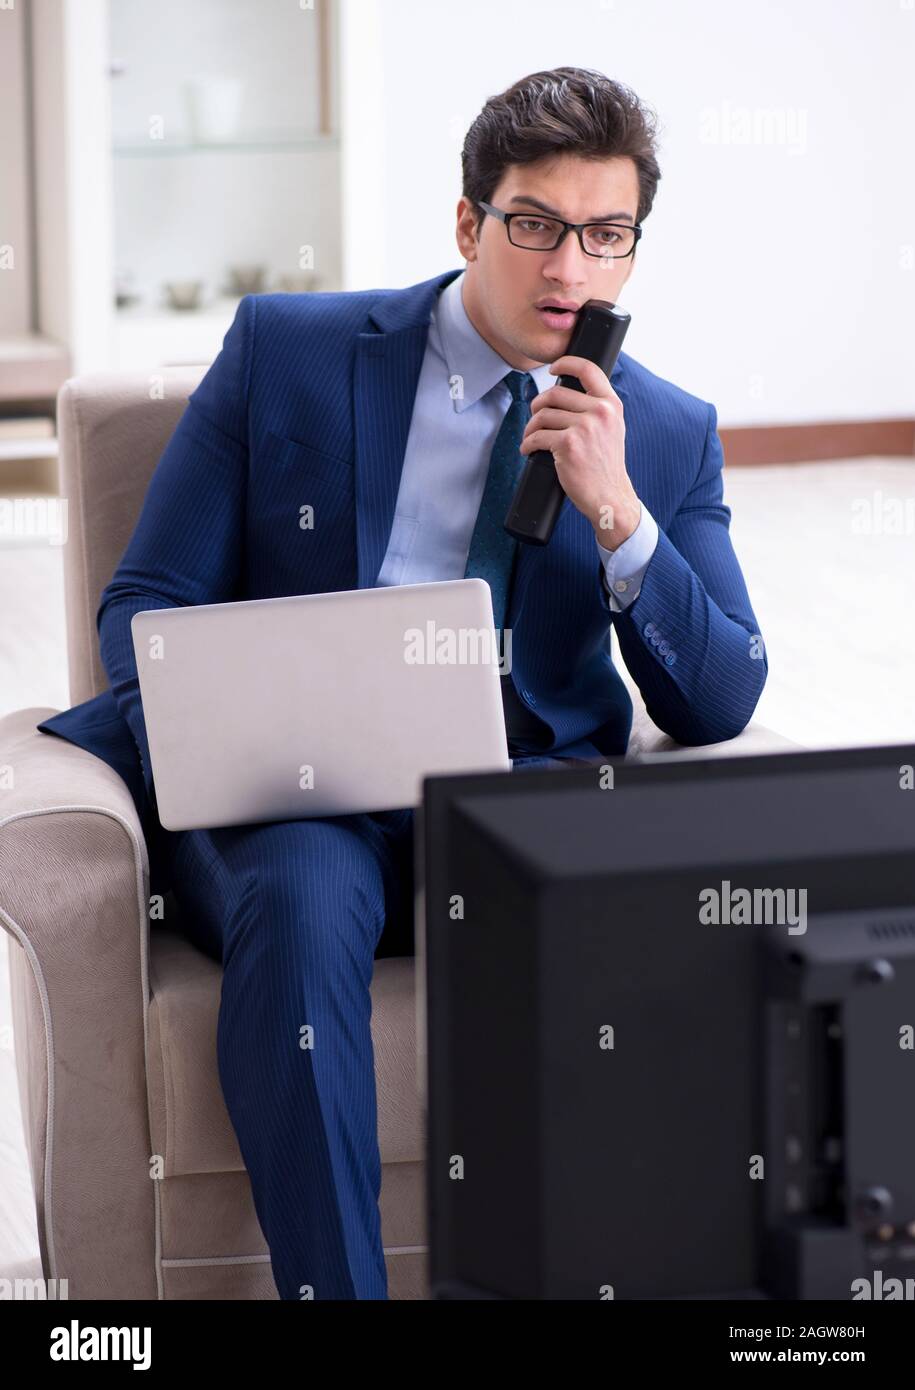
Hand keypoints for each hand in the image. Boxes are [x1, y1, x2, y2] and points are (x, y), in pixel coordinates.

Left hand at [519, 355, 640, 549]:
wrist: (609, 496)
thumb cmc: (605, 465)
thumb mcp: (611, 429)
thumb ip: (596, 408)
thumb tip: (566, 392)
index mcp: (611, 404)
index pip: (588, 370)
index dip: (566, 363)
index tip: (553, 369)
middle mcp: (600, 412)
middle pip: (554, 394)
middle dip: (538, 406)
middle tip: (535, 418)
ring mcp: (584, 427)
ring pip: (542, 416)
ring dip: (531, 428)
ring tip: (532, 438)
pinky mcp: (568, 444)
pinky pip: (537, 436)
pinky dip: (528, 444)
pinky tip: (529, 450)